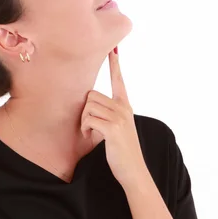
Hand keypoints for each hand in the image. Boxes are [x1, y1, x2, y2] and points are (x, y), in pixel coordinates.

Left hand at [80, 47, 148, 187]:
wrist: (133, 170)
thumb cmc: (122, 150)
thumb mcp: (119, 127)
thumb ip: (109, 113)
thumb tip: (92, 105)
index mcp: (125, 105)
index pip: (119, 80)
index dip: (115, 64)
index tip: (113, 49)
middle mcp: (123, 108)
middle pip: (92, 95)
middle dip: (85, 111)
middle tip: (88, 126)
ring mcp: (119, 117)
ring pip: (88, 106)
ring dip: (83, 121)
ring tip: (89, 132)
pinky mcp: (112, 128)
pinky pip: (89, 119)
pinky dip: (85, 128)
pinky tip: (90, 137)